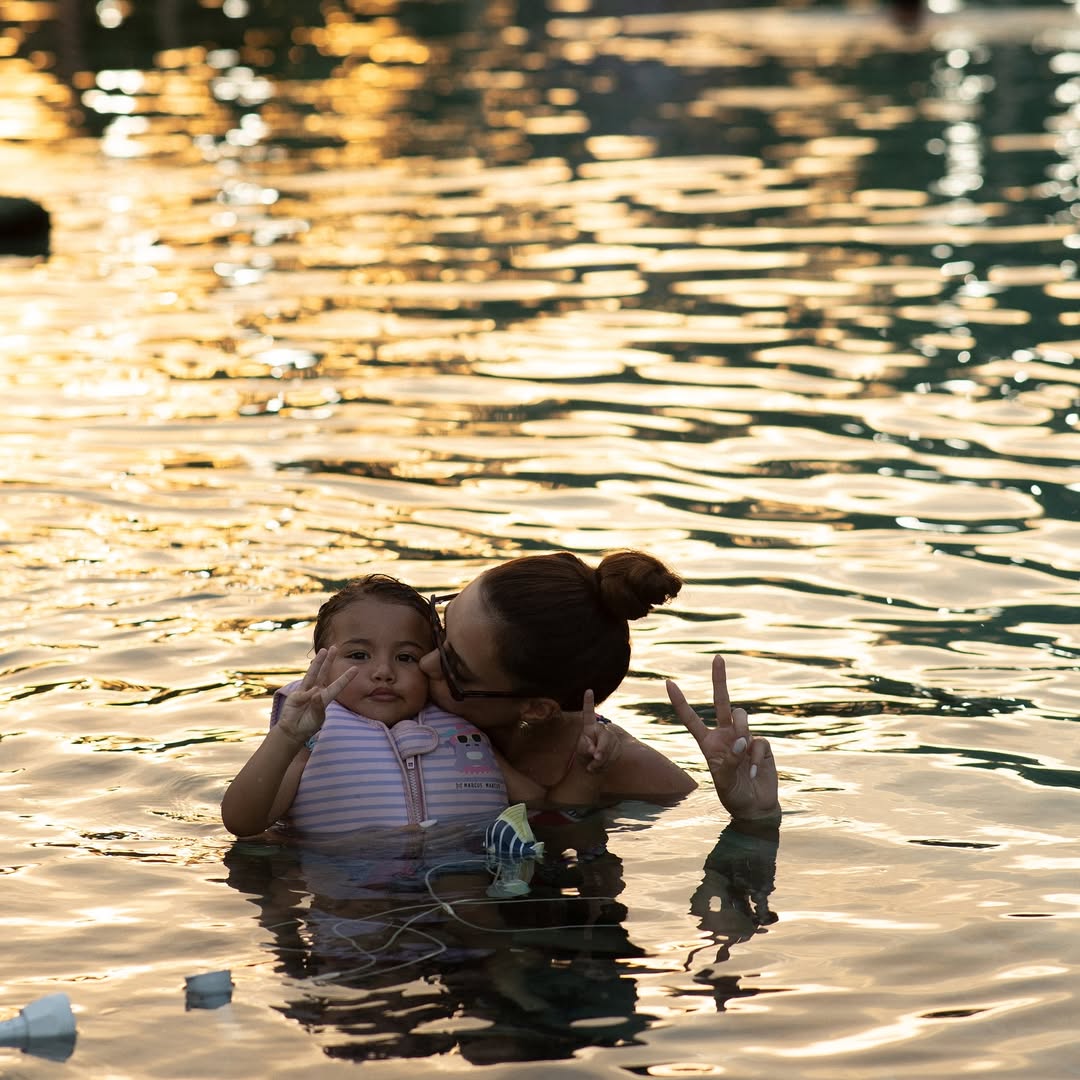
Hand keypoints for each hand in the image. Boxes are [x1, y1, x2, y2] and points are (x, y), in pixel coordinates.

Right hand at [276, 646, 357, 744]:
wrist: (293, 730)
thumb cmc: (308, 726)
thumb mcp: (317, 718)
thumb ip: (317, 706)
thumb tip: (315, 693)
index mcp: (326, 698)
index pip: (338, 685)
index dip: (346, 677)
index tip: (356, 669)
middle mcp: (317, 692)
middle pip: (325, 673)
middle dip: (329, 660)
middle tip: (335, 647)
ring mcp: (306, 691)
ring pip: (313, 673)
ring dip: (319, 662)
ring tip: (324, 650)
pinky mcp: (296, 694)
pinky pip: (304, 692)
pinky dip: (307, 695)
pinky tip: (308, 698)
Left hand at [577, 690, 623, 773]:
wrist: (594, 764)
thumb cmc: (584, 754)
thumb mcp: (581, 750)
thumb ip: (585, 748)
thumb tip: (594, 750)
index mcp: (589, 727)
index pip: (589, 713)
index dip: (589, 702)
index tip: (588, 690)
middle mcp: (602, 729)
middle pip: (605, 737)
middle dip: (602, 749)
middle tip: (596, 758)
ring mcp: (611, 737)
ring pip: (610, 749)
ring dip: (601, 761)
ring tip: (592, 765)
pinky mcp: (618, 747)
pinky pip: (613, 756)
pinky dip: (606, 764)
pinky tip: (601, 765)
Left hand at [666, 655, 779, 821]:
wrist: (756, 807)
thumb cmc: (733, 795)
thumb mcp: (723, 782)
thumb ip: (728, 762)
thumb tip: (740, 742)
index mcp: (708, 743)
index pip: (691, 718)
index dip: (680, 702)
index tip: (668, 683)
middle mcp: (725, 736)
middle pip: (721, 702)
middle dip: (719, 679)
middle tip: (717, 657)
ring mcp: (744, 738)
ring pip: (741, 717)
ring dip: (741, 731)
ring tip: (742, 753)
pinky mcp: (761, 745)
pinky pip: (759, 741)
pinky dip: (756, 757)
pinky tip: (753, 772)